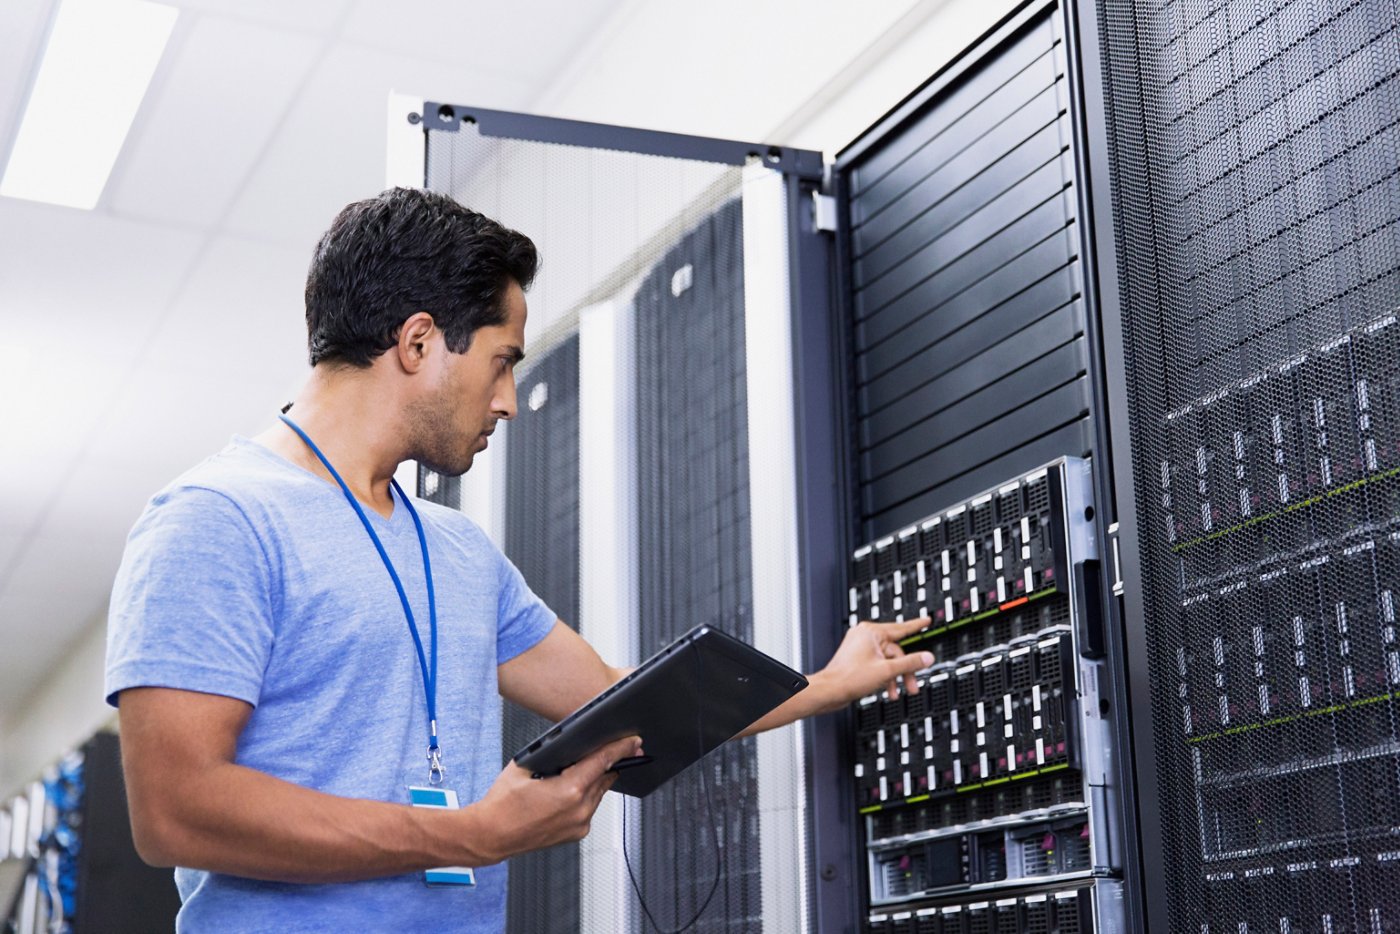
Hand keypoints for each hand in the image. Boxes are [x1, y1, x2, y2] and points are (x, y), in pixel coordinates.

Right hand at [463, 734, 641, 863]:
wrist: (490, 835)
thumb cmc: (502, 803)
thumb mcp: (526, 765)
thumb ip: (552, 754)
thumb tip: (571, 744)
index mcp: (569, 790)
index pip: (604, 761)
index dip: (621, 747)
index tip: (633, 740)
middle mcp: (579, 810)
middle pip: (606, 777)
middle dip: (613, 761)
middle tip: (623, 747)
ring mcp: (579, 824)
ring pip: (599, 793)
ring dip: (599, 778)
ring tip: (594, 764)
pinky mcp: (576, 834)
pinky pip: (590, 808)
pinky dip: (588, 795)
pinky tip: (578, 786)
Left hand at [817, 618, 934, 706]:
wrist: (830, 690)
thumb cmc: (849, 677)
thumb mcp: (887, 670)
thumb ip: (910, 663)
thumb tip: (926, 657)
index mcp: (871, 632)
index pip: (901, 627)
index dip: (916, 625)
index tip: (925, 621)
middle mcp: (865, 636)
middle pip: (896, 651)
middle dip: (905, 670)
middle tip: (912, 684)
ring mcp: (860, 647)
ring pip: (887, 660)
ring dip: (895, 676)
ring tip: (897, 692)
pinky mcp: (858, 658)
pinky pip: (878, 664)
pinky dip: (885, 676)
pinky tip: (887, 690)